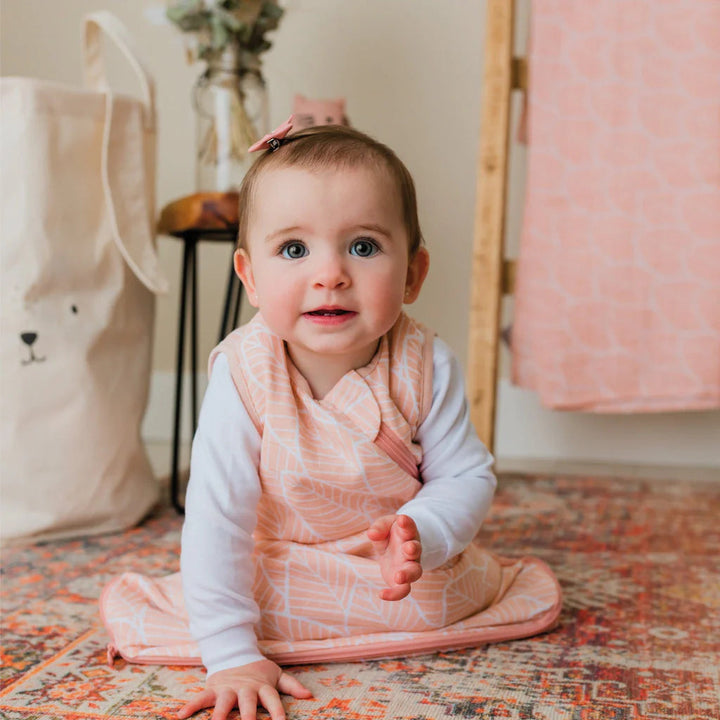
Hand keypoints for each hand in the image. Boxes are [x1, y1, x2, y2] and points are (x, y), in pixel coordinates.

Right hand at [177, 659, 311, 719]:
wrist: (236, 654)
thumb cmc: (258, 672)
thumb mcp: (276, 676)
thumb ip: (291, 685)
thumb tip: (309, 695)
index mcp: (262, 686)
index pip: (272, 700)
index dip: (277, 712)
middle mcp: (245, 688)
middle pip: (247, 703)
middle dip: (248, 716)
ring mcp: (228, 688)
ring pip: (223, 702)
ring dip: (219, 714)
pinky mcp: (213, 688)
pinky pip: (200, 697)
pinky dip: (190, 705)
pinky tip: (180, 715)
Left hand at [366, 514, 422, 600]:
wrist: (395, 548)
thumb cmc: (391, 533)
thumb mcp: (384, 525)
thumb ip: (379, 527)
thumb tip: (371, 534)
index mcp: (408, 533)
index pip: (409, 526)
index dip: (407, 523)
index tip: (402, 520)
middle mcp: (412, 550)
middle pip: (416, 550)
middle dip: (413, 548)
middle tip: (409, 547)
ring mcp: (409, 566)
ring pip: (415, 572)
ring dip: (408, 575)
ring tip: (399, 577)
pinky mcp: (401, 580)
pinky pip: (402, 590)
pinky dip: (394, 594)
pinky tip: (382, 594)